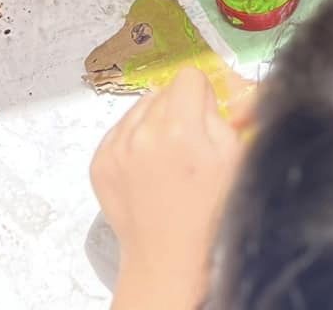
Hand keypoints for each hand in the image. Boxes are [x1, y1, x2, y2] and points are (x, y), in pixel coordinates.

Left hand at [91, 66, 245, 309]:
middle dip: (179, 108)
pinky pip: (120, 129)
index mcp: (180, 128)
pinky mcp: (99, 161)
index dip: (202, 94)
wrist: (167, 256)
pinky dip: (134, 139)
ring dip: (155, 121)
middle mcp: (142, 132)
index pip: (189, 76)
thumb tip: (203, 93)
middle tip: (187, 142)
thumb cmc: (207, 211)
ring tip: (166, 156)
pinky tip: (147, 166)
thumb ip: (220, 114)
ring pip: (140, 107)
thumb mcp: (234, 157)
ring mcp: (116, 147)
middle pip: (164, 90)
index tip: (205, 116)